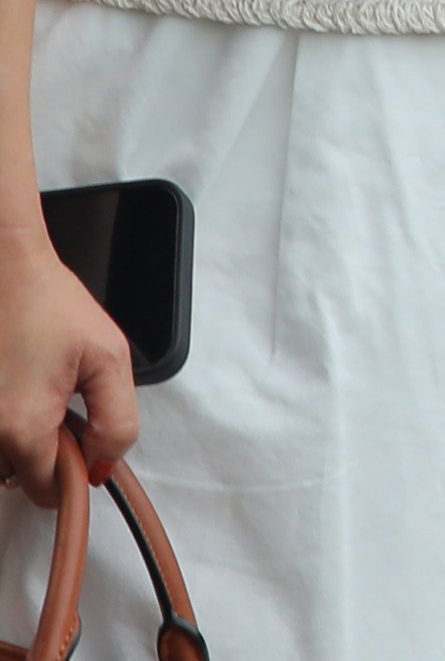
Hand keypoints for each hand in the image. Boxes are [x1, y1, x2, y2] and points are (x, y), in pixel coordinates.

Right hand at [0, 231, 131, 509]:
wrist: (5, 272)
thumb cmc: (51, 306)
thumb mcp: (109, 358)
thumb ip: (116, 420)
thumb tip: (103, 465)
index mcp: (22, 427)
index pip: (47, 490)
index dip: (75, 474)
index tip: (87, 448)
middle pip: (20, 477)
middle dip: (48, 457)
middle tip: (66, 410)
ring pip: (1, 460)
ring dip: (23, 442)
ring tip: (40, 395)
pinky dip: (7, 425)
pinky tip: (19, 391)